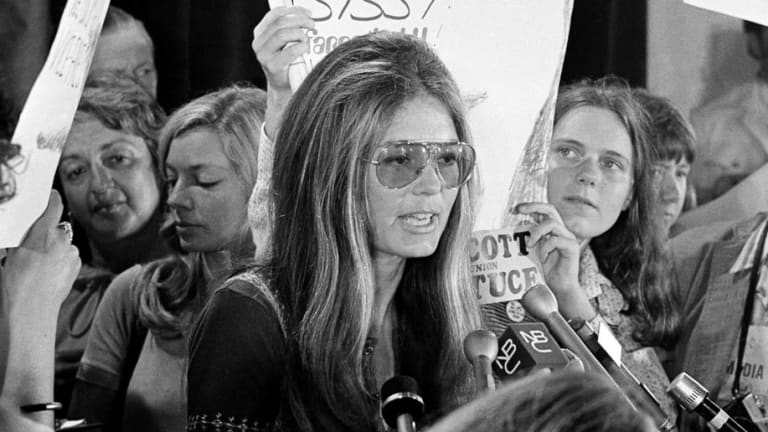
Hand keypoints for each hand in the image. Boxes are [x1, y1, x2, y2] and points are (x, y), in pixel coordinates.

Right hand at [1, 190, 80, 315]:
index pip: (54, 205)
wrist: (32, 311)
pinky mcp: (77, 265)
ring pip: (63, 243)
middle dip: (46, 232)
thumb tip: (24, 232)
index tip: (49, 195)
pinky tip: (47, 272)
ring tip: (38, 264)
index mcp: (44, 233)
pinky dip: (60, 260)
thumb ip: (22, 238)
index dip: (51, 198)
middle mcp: (63, 240)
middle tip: (32, 244)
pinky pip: (68, 256)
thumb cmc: (17, 284)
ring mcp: (72, 253)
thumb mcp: (10, 255)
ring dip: (54, 248)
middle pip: (57, 227)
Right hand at [252, 6, 313, 91]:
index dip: (294, 11)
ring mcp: (263, 55)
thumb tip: (308, 16)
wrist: (284, 87)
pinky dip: (301, 47)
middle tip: (312, 25)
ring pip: (282, 34)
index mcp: (260, 33)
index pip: (276, 14)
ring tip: (307, 40)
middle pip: (280, 23)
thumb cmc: (288, 63)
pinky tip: (306, 48)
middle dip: (300, 21)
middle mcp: (258, 43)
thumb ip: (290, 29)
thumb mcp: (285, 43)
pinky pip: (289, 51)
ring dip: (299, 34)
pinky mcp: (272, 67)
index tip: (308, 13)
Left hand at [516, 202, 594, 319]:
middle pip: (551, 209)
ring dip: (537, 233)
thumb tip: (518, 226)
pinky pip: (555, 240)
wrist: (560, 287)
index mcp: (553, 231)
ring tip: (530, 245)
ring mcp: (568, 238)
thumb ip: (530, 239)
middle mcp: (562, 231)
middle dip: (533, 206)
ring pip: (552, 224)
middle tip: (518, 211)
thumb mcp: (534, 252)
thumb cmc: (548, 271)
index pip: (544, 211)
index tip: (515, 209)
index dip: (531, 207)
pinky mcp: (572, 247)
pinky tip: (543, 258)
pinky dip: (545, 248)